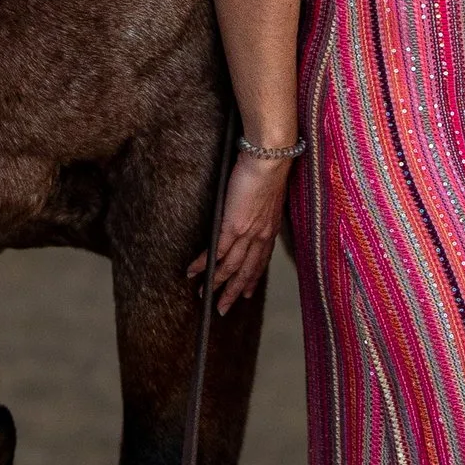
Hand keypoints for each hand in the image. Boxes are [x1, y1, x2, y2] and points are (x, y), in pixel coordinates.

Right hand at [187, 146, 293, 311]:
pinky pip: (217, 252)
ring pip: (231, 267)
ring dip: (217, 284)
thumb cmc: (268, 168)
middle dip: (235, 292)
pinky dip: (204, 265)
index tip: (248, 293)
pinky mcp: (233, 226)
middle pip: (246, 271)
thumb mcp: (268, 194)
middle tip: (223, 308)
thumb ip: (260, 207)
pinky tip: (194, 272)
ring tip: (204, 296)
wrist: (269, 157)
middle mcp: (261, 236)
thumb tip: (250, 209)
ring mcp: (247, 233)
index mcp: (270, 229)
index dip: (253, 279)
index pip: (261, 261)